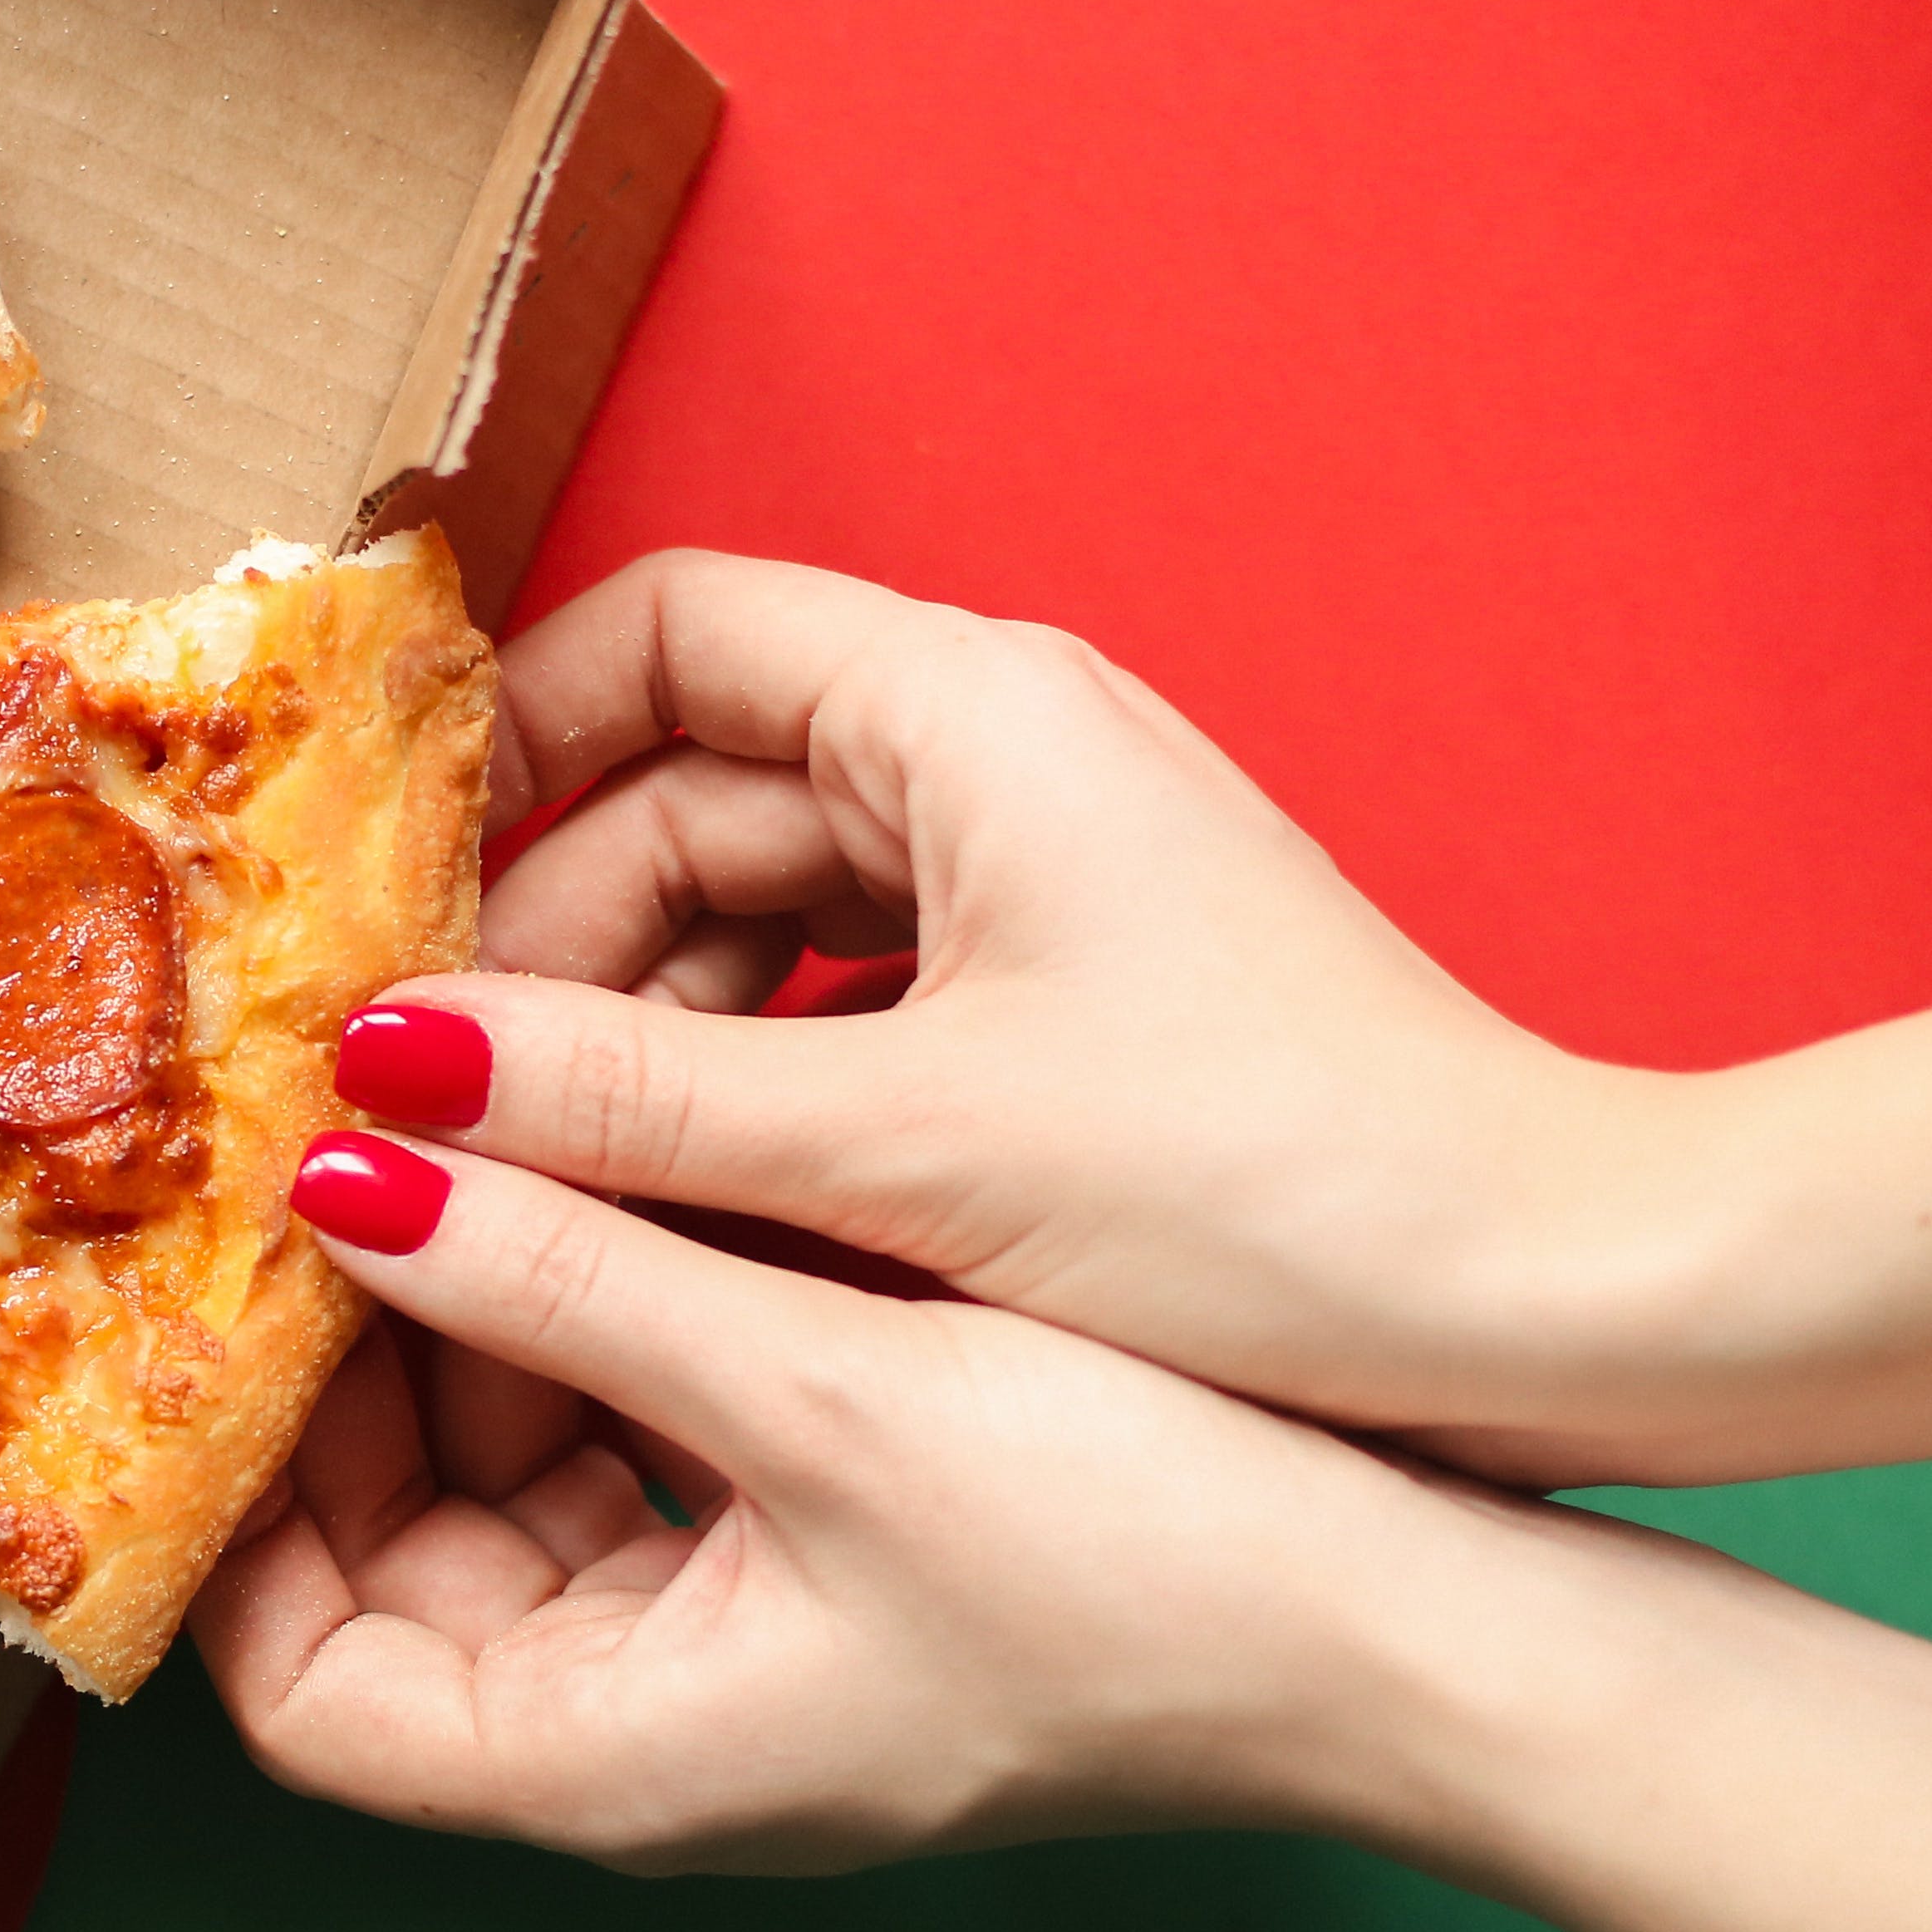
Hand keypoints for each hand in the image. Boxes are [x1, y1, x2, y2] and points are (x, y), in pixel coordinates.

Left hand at [192, 1128, 1492, 1871]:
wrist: (1428, 1637)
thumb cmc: (1152, 1565)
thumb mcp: (818, 1391)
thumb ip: (569, 1278)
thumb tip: (349, 1182)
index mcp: (616, 1757)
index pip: (311, 1698)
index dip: (234, 1534)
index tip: (225, 1342)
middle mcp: (658, 1733)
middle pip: (406, 1573)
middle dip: (372, 1386)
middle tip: (343, 1183)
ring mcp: (753, 1661)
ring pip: (536, 1493)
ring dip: (505, 1328)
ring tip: (485, 1141)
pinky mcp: (846, 1576)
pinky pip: (668, 1456)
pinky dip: (631, 1329)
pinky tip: (648, 1178)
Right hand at [401, 551, 1705, 1481]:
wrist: (1548, 1303)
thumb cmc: (1278, 1193)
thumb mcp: (901, 1150)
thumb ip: (621, 1107)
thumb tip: (383, 1082)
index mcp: (970, 713)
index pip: (668, 628)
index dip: (512, 742)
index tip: (403, 900)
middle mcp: (1001, 759)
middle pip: (688, 791)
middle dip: (556, 948)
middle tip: (439, 1111)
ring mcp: (1038, 880)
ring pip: (752, 917)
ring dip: (644, 1042)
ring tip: (549, 1191)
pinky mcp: (1065, 1000)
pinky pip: (839, 1007)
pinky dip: (749, 1097)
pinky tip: (692, 1225)